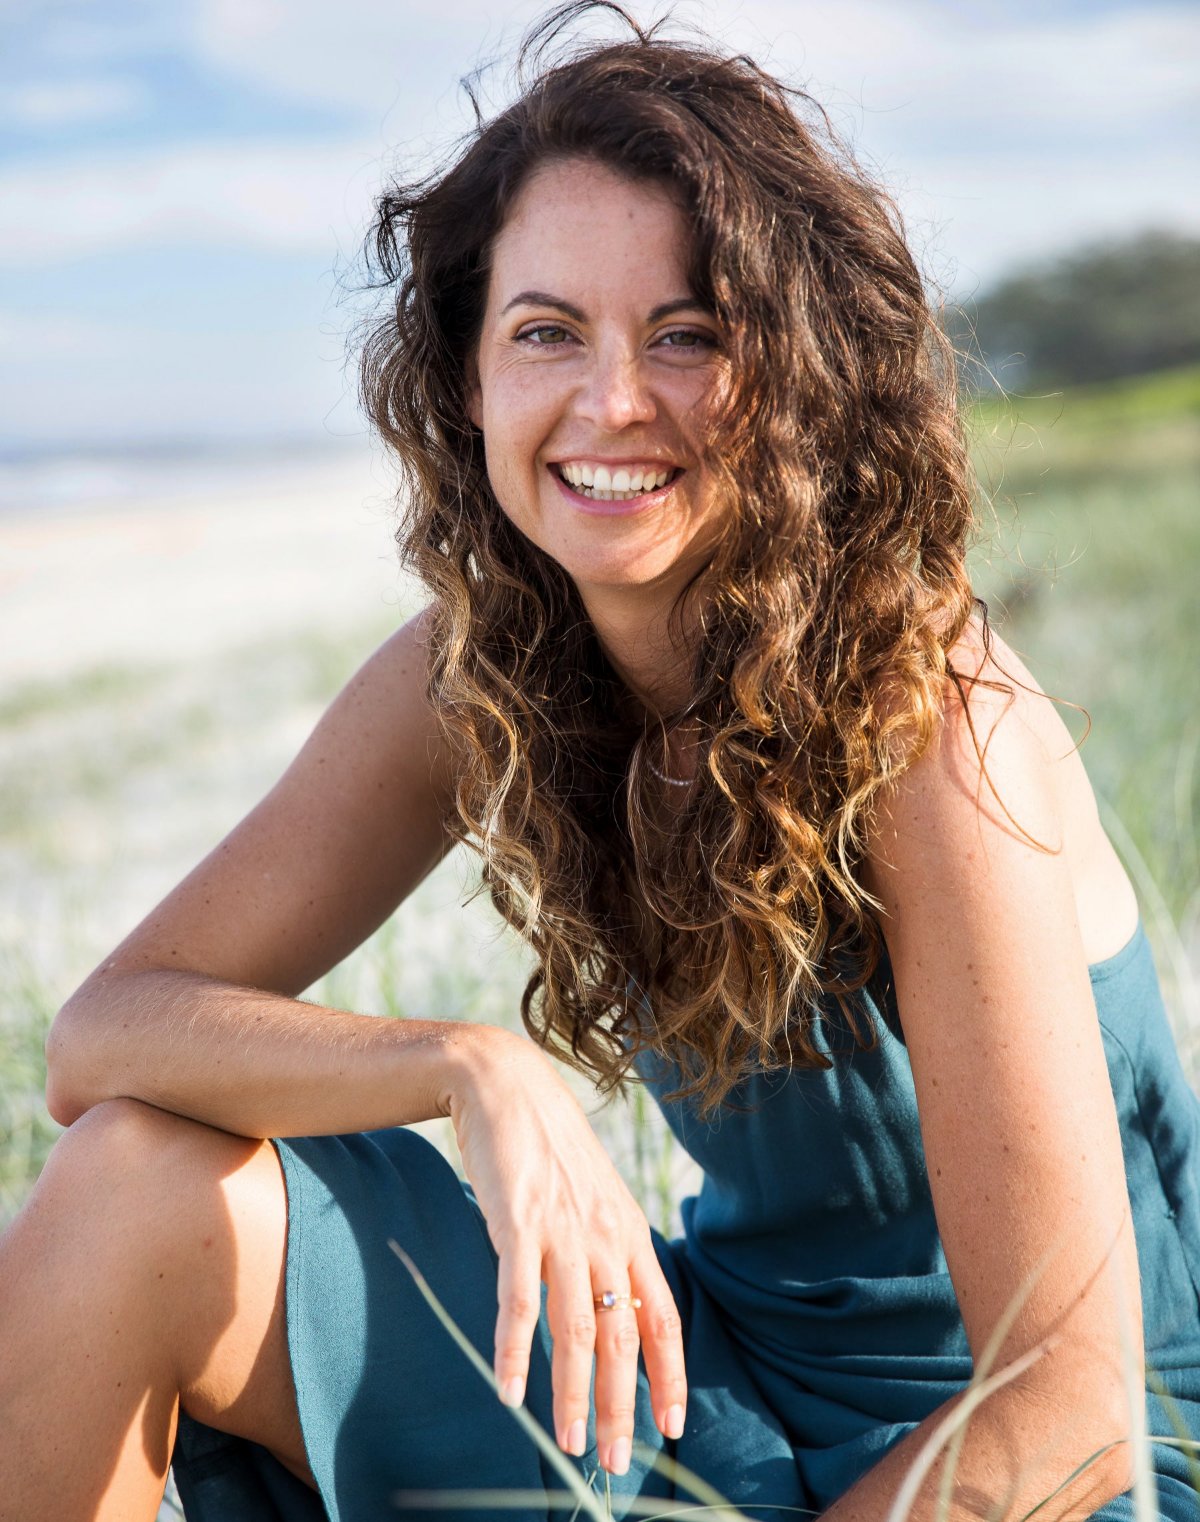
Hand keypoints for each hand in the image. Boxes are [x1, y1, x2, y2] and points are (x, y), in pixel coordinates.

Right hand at [445, 1025, 687, 1475]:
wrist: (507, 1085)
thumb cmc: (548, 1146)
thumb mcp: (595, 1196)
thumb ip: (607, 1249)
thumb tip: (614, 1307)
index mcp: (630, 1233)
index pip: (663, 1317)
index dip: (670, 1375)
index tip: (672, 1426)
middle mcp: (605, 1236)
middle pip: (622, 1338)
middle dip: (619, 1407)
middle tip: (613, 1462)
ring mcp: (563, 1230)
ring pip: (576, 1330)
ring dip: (571, 1394)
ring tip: (565, 1444)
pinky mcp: (518, 1223)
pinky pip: (519, 1300)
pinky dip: (514, 1349)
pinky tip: (509, 1390)